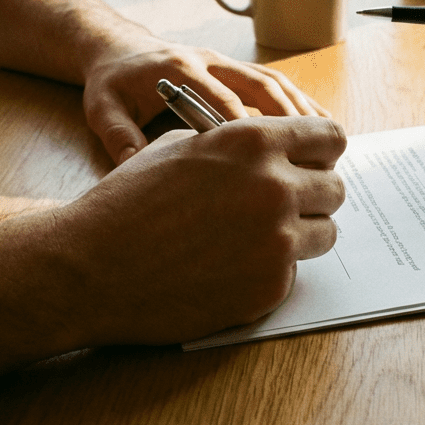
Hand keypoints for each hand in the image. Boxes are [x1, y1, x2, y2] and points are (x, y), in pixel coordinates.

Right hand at [54, 116, 346, 346]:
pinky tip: (229, 269)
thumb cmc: (129, 201)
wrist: (88, 266)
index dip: (322, 152)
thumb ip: (239, 145)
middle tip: (281, 207)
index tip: (312, 164)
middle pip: (335, 188)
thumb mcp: (182, 146)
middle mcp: (276, 186)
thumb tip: (278, 151)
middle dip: (313, 196)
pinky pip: (295, 273)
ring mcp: (278, 240)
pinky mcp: (270, 286)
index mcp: (256, 141)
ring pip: (326, 232)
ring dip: (301, 235)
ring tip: (254, 238)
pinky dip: (270, 272)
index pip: (331, 137)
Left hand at [83, 39, 328, 164]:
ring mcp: (227, 61)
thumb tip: (139, 165)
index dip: (246, 128)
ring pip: (274, 81)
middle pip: (259, 84)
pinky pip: (276, 82)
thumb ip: (118, 135)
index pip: (220, 98)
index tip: (267, 158)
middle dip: (287, 118)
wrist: (119, 49)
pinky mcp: (237, 67)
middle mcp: (209, 59)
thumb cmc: (112, 83)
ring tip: (327, 140)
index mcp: (179, 68)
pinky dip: (300, 102)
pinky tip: (321, 124)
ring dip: (302, 110)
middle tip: (310, 153)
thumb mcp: (101, 107)